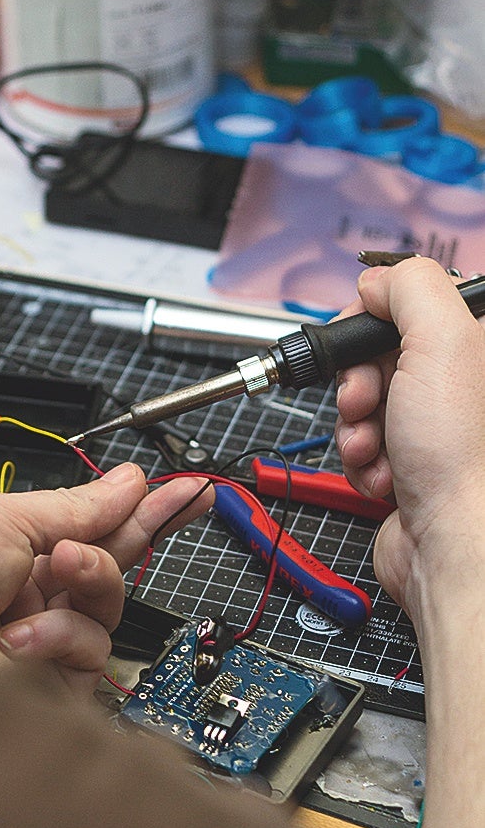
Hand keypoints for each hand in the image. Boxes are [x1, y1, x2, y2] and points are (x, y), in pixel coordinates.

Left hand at [0, 462, 214, 693]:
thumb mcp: (3, 517)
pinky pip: (92, 655)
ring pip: (111, 611)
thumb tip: (128, 482)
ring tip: (55, 572)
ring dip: (90, 581)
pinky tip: (20, 636)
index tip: (189, 491)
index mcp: (19, 554)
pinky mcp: (50, 689)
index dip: (144, 511)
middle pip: (115, 569)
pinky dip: (60, 636)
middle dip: (140, 532)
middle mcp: (36, 599)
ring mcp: (44, 646)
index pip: (97, 530)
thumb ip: (76, 507)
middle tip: (167, 502)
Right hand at [334, 256, 484, 620]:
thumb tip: (377, 283)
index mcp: (479, 346)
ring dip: (355, 426)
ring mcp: (438, 427)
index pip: (416, 302)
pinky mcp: (414, 464)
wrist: (456, 545)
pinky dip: (361, 460)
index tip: (360, 336)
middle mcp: (463, 384)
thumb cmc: (462, 457)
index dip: (376, 317)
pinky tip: (381, 475)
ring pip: (368, 402)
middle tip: (365, 400)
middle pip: (382, 353)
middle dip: (359, 379)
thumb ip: (409, 288)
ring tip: (372, 447)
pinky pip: (366, 445)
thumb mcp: (440, 340)